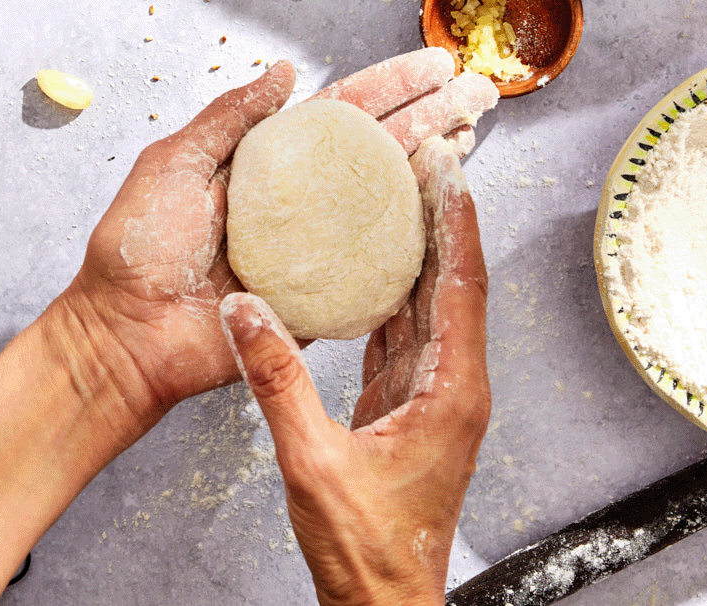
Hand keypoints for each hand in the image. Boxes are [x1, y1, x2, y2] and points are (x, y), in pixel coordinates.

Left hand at [58, 50, 495, 440]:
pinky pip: (377, 263)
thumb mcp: (175, 162)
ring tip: (476, 132)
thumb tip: (285, 71)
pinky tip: (447, 207)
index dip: (390, 86)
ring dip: (434, 166)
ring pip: (388, 198)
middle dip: (431, 117)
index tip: (435, 64)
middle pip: (379, 148)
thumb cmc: (137, 247)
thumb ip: (231, 117)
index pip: (341, 112)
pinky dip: (415, 236)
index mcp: (267, 160)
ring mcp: (316, 245)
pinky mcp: (323, 296)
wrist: (126, 334)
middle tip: (481, 91)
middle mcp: (299, 196)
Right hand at [219, 143, 490, 605]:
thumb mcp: (312, 463)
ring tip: (403, 189)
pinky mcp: (410, 403)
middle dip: (443, 215)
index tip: (449, 166)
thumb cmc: (367, 551)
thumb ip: (278, 383)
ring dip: (423, 244)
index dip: (456, 220)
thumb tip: (245, 311)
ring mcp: (435, 393)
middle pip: (453, 280)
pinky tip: (375, 260)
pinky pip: (408, 328)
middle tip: (426, 154)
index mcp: (451, 391)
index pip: (461, 285)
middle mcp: (454, 384)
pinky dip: (397, 287)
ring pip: (433, 300)